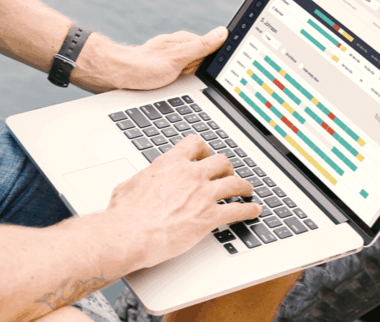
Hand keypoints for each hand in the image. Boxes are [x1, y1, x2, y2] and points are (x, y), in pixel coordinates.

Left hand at [71, 27, 227, 92]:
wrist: (117, 77)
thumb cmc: (144, 67)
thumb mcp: (177, 58)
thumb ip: (201, 46)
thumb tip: (222, 32)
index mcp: (186, 41)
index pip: (213, 50)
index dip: (212, 64)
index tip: (202, 71)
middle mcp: (181, 49)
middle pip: (203, 64)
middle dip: (198, 75)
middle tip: (180, 77)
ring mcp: (174, 60)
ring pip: (192, 74)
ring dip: (187, 82)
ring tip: (170, 81)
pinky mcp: (167, 71)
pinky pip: (181, 80)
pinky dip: (178, 85)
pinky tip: (168, 88)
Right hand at [104, 136, 261, 268]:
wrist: (130, 233)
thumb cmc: (126, 214)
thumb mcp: (129, 186)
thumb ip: (142, 180)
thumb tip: (139, 183)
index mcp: (170, 164)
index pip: (194, 144)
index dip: (204, 149)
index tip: (205, 154)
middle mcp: (190, 175)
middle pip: (220, 162)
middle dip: (226, 168)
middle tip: (227, 173)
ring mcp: (203, 195)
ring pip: (234, 183)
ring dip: (244, 186)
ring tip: (247, 190)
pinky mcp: (210, 217)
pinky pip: (237, 210)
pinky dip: (249, 210)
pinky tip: (253, 211)